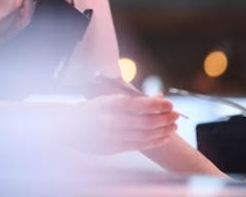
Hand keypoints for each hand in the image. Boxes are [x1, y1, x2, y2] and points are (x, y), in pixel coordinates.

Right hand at [57, 94, 179, 153]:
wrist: (68, 126)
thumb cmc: (92, 109)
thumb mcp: (110, 98)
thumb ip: (133, 100)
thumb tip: (158, 98)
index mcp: (111, 104)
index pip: (141, 105)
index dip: (158, 106)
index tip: (170, 103)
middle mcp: (113, 121)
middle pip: (146, 122)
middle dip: (164, 119)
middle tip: (177, 115)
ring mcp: (113, 136)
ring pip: (145, 135)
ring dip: (163, 131)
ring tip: (173, 126)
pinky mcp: (114, 147)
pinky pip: (139, 145)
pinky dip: (154, 141)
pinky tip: (163, 138)